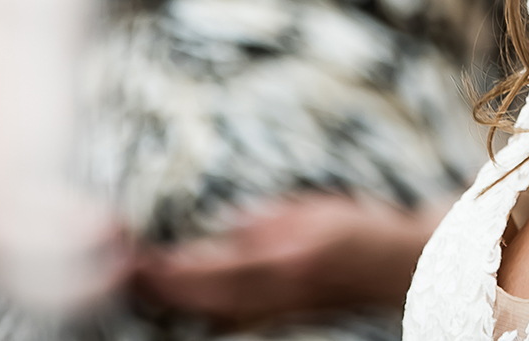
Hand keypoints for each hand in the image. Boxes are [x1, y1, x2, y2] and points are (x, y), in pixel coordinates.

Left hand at [130, 194, 443, 327]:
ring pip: (211, 314)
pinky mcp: (282, 317)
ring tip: (148, 279)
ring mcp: (279, 312)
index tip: (135, 251)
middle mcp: (277, 294)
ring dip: (176, 300)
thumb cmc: (362, 231)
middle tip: (127, 267)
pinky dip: (202, 307)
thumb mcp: (315, 211)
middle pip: (200, 301)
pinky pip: (230, 318)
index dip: (166, 266)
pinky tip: (187, 295)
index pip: (207, 270)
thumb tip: (223, 228)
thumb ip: (266, 221)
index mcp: (284, 261)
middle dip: (160, 287)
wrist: (401, 269)